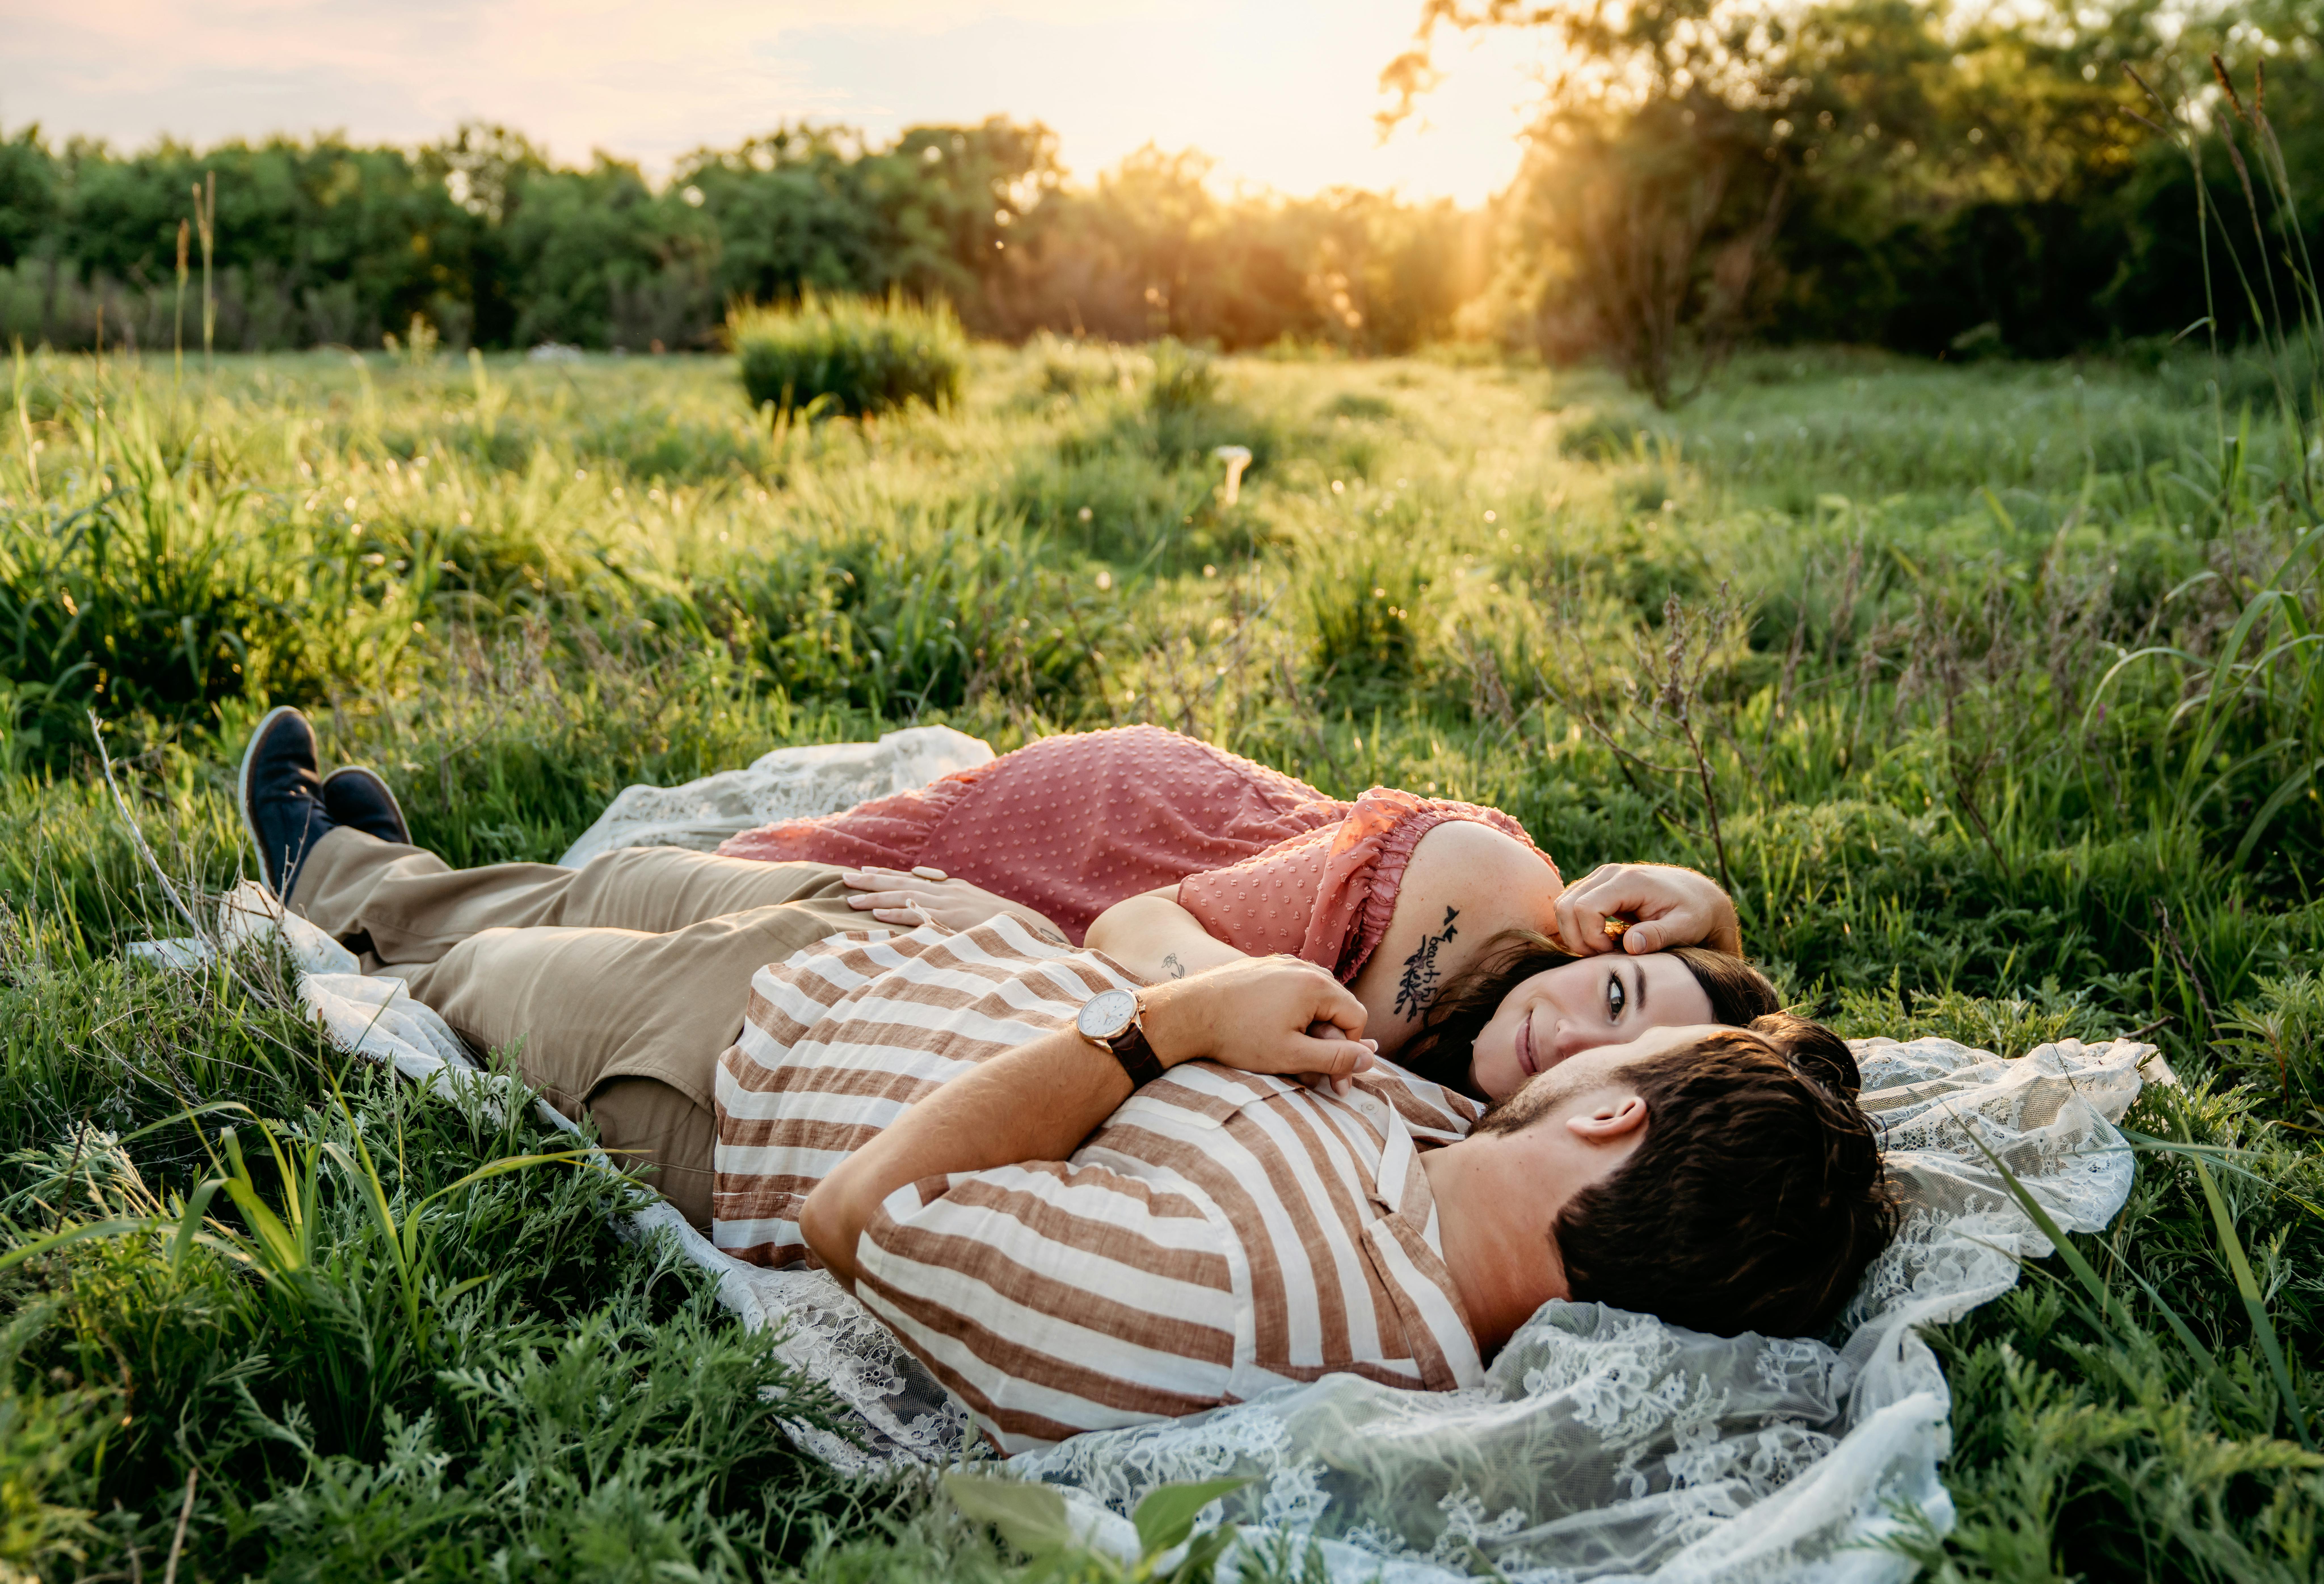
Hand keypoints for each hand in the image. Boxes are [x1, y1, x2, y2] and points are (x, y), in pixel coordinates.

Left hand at [841, 867, 1064, 941]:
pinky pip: (918, 915)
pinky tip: (878, 913)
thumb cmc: (1000, 922)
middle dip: (870, 881)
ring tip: (851, 898)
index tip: (862, 872)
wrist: (1027, 926)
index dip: (884, 875)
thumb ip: (952, 905)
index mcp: (950, 888)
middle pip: (900, 882)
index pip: (910, 879)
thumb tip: (930, 911)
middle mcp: (945, 891)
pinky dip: (897, 913)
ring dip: (875, 896)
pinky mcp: (950, 920)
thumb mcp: (974, 907)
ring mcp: (948, 904)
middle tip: (843, 878)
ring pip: (903, 896)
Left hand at [1142, 956, 1376, 1091]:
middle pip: (1336, 1007)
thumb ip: (1335, 1058)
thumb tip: (1370, 1060)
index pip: (1356, 1017)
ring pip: (1312, 1001)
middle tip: (1314, 1074)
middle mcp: (1302, 967)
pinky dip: (1291, 1015)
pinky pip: (1290, 992)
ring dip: (1310, 1030)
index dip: (1350, 1052)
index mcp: (1316, 985)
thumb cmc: (1238, 1035)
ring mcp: (1280, 964)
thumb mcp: (1292, 1055)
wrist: (1186, 1013)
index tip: (1334, 1081)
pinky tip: (1271, 1033)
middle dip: (1330, 1043)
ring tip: (1290, 1055)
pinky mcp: (1261, 968)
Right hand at [1551, 863, 1742, 957]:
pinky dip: (1576, 926)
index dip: (1591, 937)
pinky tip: (1599, 940)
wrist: (1697, 896)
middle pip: (1566, 905)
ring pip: (1563, 904)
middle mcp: (1610, 873)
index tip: (1611, 952)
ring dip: (1574, 933)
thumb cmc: (1694, 914)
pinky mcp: (1597, 885)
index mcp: (1630, 881)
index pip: (1585, 907)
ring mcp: (1601, 876)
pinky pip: (1571, 904)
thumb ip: (1658, 935)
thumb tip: (1630, 946)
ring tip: (1601, 949)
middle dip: (1577, 938)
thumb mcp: (1685, 927)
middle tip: (1601, 956)